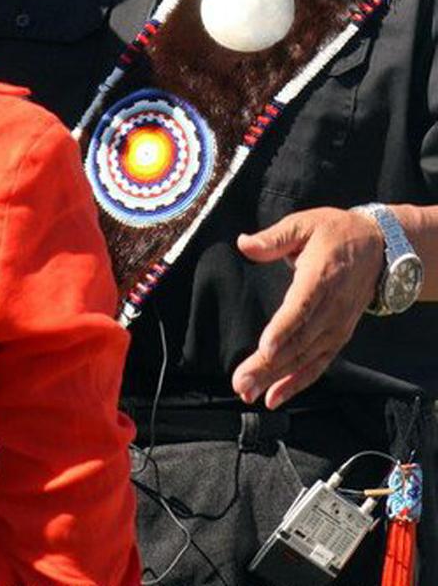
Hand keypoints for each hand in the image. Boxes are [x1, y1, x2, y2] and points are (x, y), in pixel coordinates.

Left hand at [231, 207, 383, 409]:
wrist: (378, 248)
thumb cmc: (335, 233)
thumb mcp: (305, 223)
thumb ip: (274, 237)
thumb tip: (244, 243)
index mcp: (321, 276)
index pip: (302, 306)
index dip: (284, 328)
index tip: (265, 347)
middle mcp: (331, 307)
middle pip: (299, 340)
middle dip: (268, 365)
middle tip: (242, 383)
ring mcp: (336, 326)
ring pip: (305, 357)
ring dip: (276, 378)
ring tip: (248, 393)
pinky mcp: (338, 337)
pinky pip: (317, 364)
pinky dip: (297, 382)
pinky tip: (274, 397)